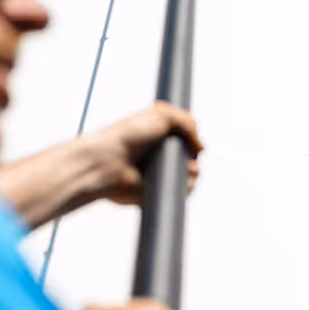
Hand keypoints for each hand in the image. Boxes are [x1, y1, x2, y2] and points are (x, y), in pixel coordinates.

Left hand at [84, 102, 201, 206]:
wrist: (109, 161)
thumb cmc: (129, 136)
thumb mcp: (162, 115)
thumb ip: (186, 122)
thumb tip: (199, 147)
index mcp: (153, 135)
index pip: (180, 140)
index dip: (190, 142)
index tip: (194, 145)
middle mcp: (153, 155)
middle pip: (184, 159)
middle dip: (193, 160)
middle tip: (192, 159)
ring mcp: (152, 174)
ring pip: (183, 177)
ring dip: (192, 175)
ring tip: (190, 170)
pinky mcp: (152, 192)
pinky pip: (175, 193)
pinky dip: (184, 189)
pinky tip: (185, 182)